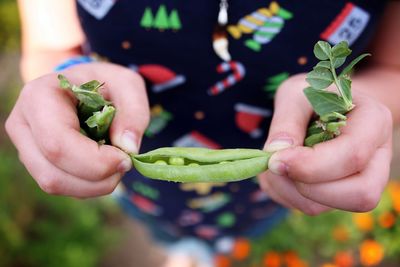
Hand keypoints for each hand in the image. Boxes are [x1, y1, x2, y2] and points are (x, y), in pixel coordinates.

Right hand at [5, 62, 149, 197]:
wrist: (85, 86)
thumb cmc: (105, 83)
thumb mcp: (127, 84)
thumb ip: (134, 111)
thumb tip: (128, 148)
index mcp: (39, 97)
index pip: (58, 144)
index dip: (95, 161)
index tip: (126, 158)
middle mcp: (23, 125)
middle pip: (53, 174)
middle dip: (98, 178)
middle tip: (126, 162)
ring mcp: (26, 148)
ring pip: (56, 185)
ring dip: (95, 185)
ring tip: (116, 163)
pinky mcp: (37, 164)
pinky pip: (63, 187)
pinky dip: (91, 185)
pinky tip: (104, 166)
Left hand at [259, 74, 392, 214]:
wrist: (320, 106)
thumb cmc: (310, 95)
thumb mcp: (295, 94)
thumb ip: (287, 119)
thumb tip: (276, 152)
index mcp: (374, 122)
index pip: (353, 156)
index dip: (310, 165)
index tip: (274, 158)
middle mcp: (376, 157)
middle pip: (358, 194)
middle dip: (307, 186)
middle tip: (276, 163)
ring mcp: (360, 180)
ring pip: (329, 207)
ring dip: (288, 190)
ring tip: (273, 163)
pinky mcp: (337, 194)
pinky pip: (310, 207)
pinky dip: (285, 194)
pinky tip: (279, 171)